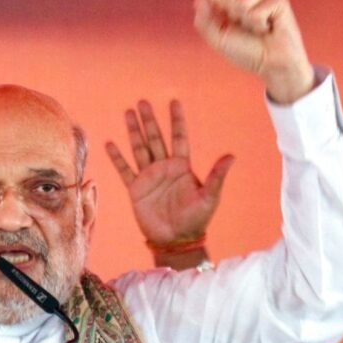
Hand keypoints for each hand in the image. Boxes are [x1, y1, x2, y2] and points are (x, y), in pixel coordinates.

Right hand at [105, 100, 233, 245]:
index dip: (176, 120)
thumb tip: (232, 156)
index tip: (174, 102)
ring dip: (133, 132)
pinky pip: (125, 170)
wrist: (176, 239)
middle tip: (142, 102)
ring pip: (139, 149)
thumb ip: (217, 176)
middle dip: (149, 121)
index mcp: (181, 167)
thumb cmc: (196, 219)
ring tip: (128, 113)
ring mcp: (148, 177)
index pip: (178, 138)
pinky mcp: (136, 189)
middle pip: (155, 138)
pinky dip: (117, 158)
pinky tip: (110, 144)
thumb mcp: (210, 197)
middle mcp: (164, 168)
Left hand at [193, 0, 314, 103]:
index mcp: (231, 0)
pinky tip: (268, 28)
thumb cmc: (247, 52)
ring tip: (257, 29)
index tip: (226, 20)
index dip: (216, 3)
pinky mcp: (278, 0)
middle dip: (231, 14)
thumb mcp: (218, 39)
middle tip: (244, 27)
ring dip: (246, 21)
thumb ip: (205, 21)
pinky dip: (259, 24)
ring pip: (242, 1)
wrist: (271, 64)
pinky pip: (257, 10)